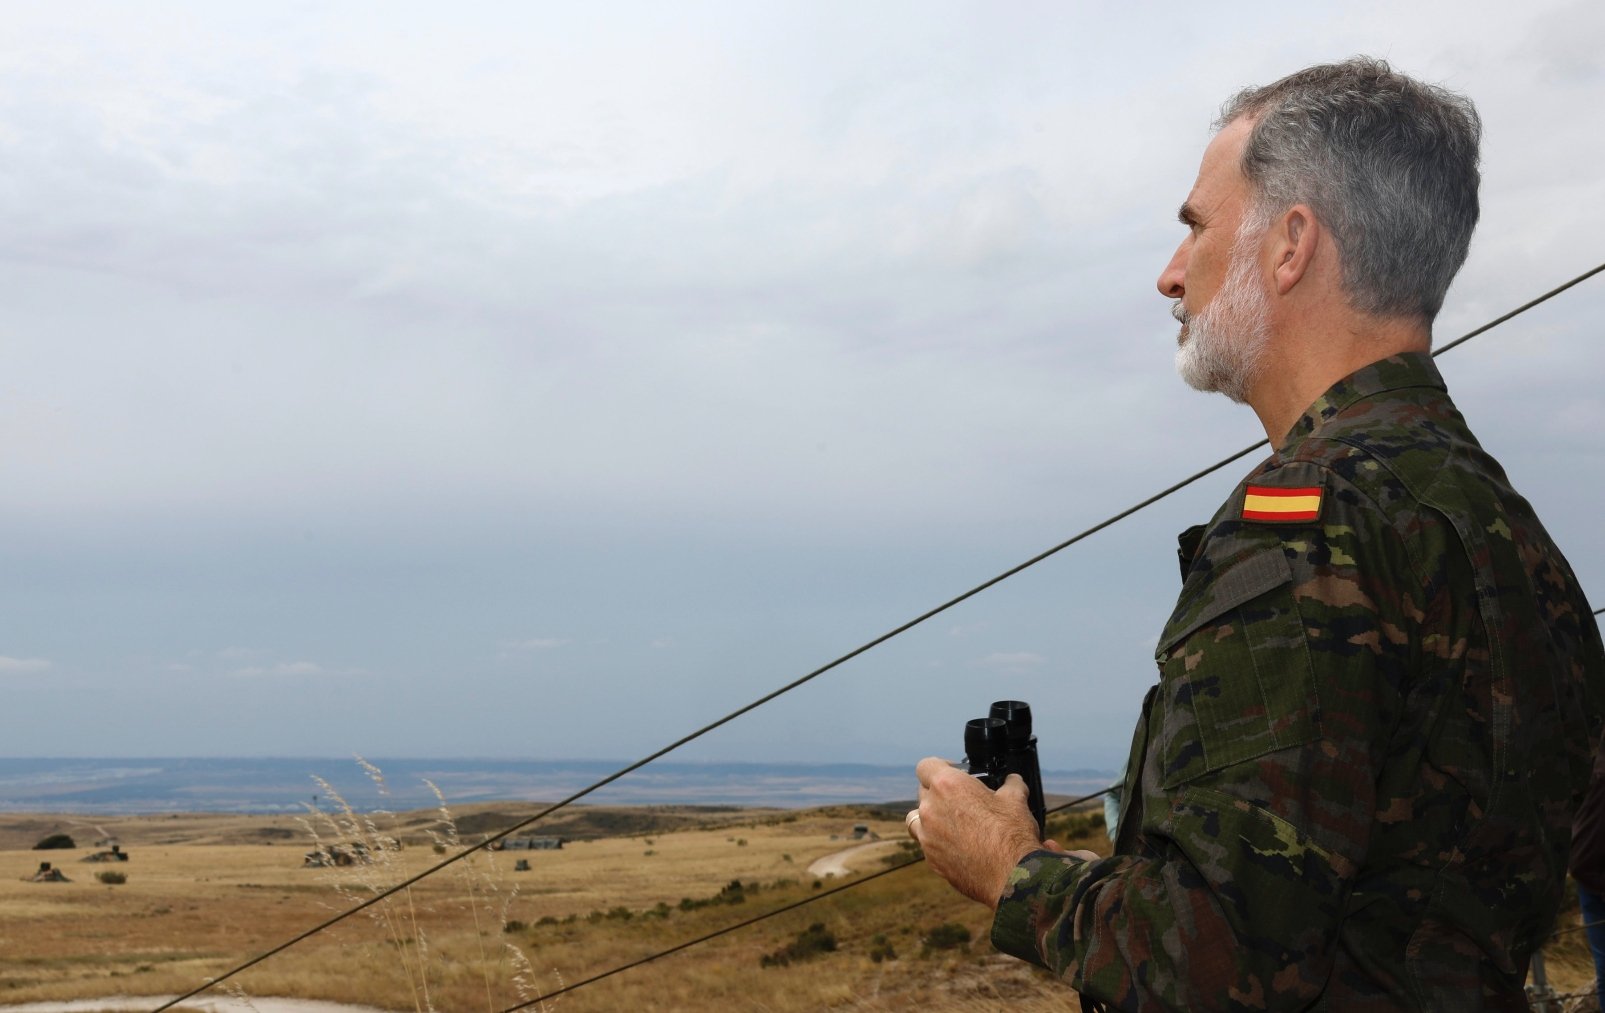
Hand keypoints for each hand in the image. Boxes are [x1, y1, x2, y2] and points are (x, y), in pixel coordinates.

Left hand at [911, 758, 1047, 909]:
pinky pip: (927, 844)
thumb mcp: (1016, 800)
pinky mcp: (931, 859)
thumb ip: (1010, 784)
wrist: (1012, 876)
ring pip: (916, 818)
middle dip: (939, 792)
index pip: (925, 766)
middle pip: (923, 792)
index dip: (940, 766)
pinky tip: (958, 845)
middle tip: (961, 800)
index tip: (954, 772)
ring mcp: (927, 836)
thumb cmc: (1012, 834)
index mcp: (947, 786)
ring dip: (929, 817)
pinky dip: (937, 842)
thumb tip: (1013, 780)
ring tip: (951, 822)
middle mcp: (931, 808)